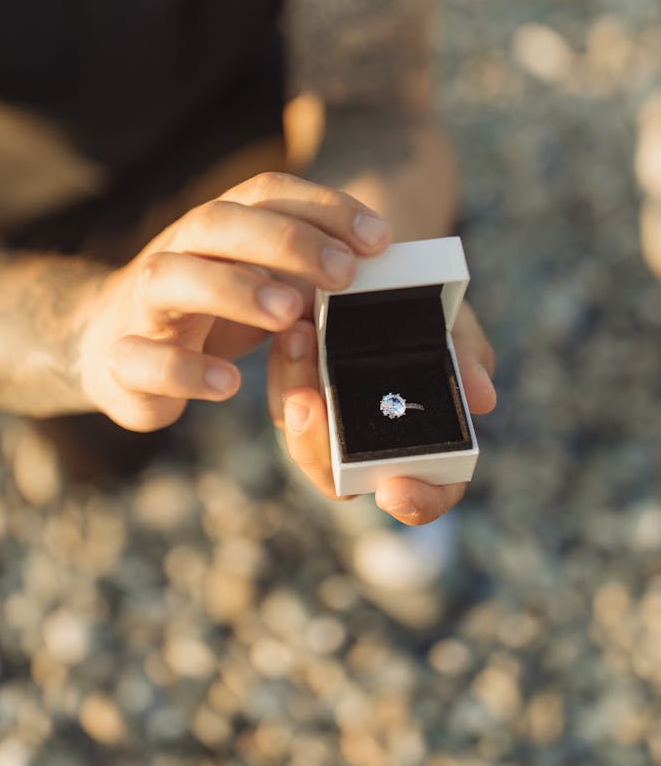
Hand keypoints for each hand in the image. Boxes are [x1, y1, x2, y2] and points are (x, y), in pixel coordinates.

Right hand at [76, 172, 391, 430]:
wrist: (106, 344)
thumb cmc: (207, 308)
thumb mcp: (258, 278)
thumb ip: (310, 270)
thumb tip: (387, 269)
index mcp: (216, 226)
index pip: (266, 192)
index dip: (323, 206)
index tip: (380, 238)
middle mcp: (176, 251)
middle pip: (217, 221)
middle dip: (283, 240)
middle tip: (344, 272)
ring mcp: (141, 303)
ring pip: (170, 276)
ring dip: (232, 288)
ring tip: (290, 314)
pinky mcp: (121, 359)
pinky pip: (143, 358)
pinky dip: (186, 370)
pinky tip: (229, 383)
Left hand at [268, 299, 496, 524]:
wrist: (377, 266)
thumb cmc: (427, 306)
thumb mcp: (452, 320)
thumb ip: (467, 354)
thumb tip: (482, 398)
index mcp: (428, 437)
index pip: (431, 489)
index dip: (418, 501)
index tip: (395, 491)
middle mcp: (375, 441)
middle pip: (340, 478)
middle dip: (318, 448)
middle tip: (308, 405)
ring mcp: (332, 419)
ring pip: (302, 436)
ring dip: (294, 393)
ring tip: (298, 340)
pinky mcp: (297, 390)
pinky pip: (284, 394)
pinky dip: (285, 367)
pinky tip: (293, 332)